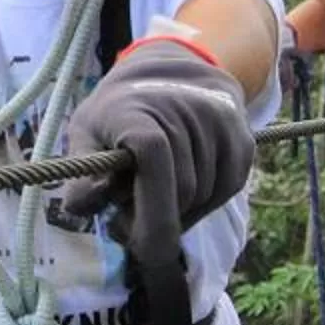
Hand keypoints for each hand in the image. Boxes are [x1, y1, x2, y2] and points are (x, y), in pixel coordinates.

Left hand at [57, 37, 256, 262]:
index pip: (154, 156)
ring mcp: (220, 124)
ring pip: (204, 197)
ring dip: (180, 212)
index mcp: (137, 108)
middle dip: (159, 220)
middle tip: (131, 221)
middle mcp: (187, 109)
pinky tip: (181, 191)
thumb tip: (81, 208)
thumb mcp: (86, 132)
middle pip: (182, 189)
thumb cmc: (120, 114)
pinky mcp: (243, 141)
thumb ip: (82, 173)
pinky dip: (202, 205)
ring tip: (154, 194)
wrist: (173, 75)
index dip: (151, 209)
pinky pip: (225, 192)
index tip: (142, 248)